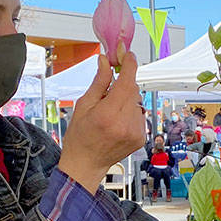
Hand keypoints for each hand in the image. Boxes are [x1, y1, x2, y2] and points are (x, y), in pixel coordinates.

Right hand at [57, 43, 143, 193]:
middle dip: (123, 84)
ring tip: (110, 112)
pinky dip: (129, 112)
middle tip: (109, 87)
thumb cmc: (79, 137)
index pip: (126, 82)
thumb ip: (99, 82)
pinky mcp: (140, 138)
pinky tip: (116, 122)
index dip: (129, 65)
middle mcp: (125, 124)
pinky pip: (139, 114)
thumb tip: (105, 61)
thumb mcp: (83, 105)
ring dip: (126, 100)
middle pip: (133, 90)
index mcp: (108, 115)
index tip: (128, 55)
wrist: (85, 165)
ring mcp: (135, 132)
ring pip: (137, 102)